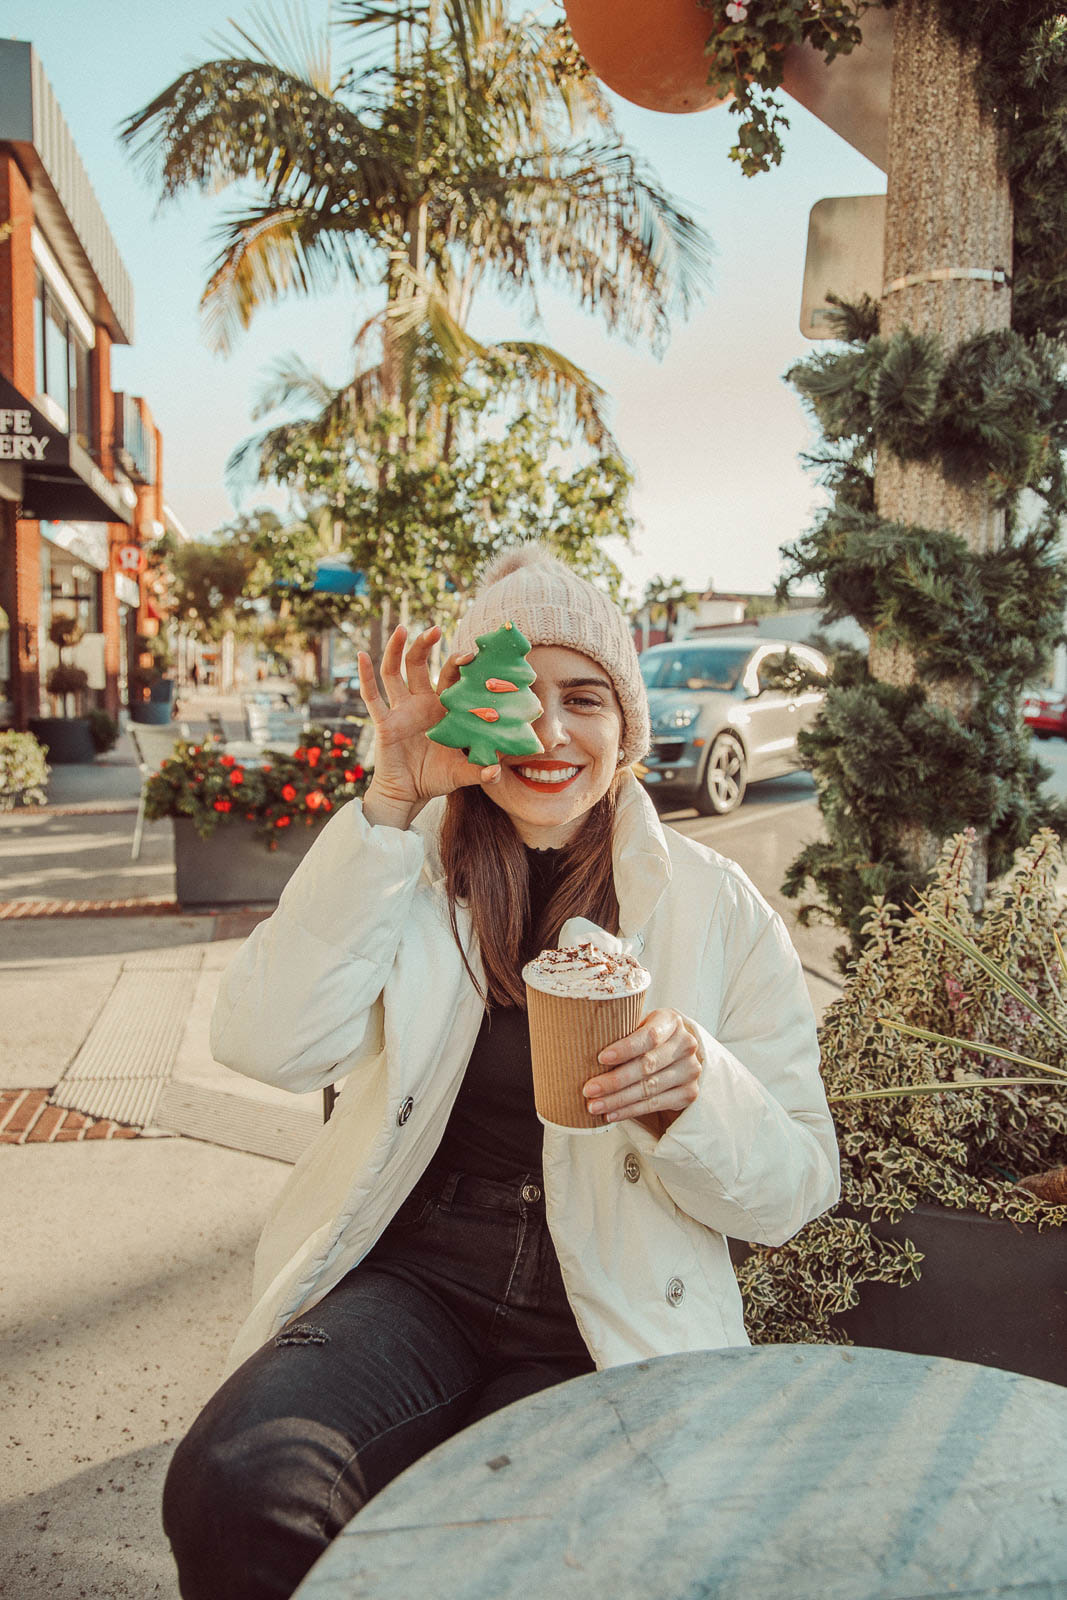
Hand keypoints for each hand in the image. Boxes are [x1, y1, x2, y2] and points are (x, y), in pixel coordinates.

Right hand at [357, 625, 502, 827]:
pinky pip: (372, 698)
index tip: (471, 653)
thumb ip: (478, 769)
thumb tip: (496, 770)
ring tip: (402, 628)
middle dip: (426, 645)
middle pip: (420, 665)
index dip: (458, 664)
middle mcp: (421, 703)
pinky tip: (362, 655)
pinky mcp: (384, 722)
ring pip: (395, 673)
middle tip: (436, 629)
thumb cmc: (436, 778)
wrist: (409, 795)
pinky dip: (365, 677)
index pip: (450, 678)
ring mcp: (400, 710)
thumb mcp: (461, 773)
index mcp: (442, 708)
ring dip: (396, 650)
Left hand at [583, 1009, 701, 1134]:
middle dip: (614, 1080)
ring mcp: (690, 1070)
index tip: (601, 1058)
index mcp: (671, 1021)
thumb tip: (579, 1041)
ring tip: (594, 1106)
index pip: (649, 1036)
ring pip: (649, 1088)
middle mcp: (686, 1044)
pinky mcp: (689, 1092)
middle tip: (589, 1090)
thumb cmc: (647, 1037)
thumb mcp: (638, 1025)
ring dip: (618, 1100)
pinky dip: (630, 1111)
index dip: (625, 1048)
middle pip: (647, 1065)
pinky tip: (612, 1114)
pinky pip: (656, 1104)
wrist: (677, 1053)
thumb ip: (620, 1030)